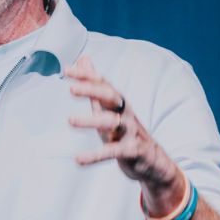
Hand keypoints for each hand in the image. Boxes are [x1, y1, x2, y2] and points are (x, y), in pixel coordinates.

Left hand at [65, 55, 185, 213]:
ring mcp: (130, 132)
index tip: (66, 70)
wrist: (153, 161)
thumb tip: (83, 59)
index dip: (86, 76)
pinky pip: (112, 152)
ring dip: (91, 121)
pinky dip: (95, 156)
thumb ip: (94, 87)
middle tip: (71, 89)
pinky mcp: (131, 151)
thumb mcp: (109, 108)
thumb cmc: (125, 131)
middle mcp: (125, 113)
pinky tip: (78, 160)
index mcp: (118, 103)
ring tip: (70, 121)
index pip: (102, 84)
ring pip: (112, 122)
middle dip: (92, 91)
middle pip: (111, 97)